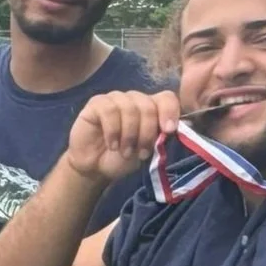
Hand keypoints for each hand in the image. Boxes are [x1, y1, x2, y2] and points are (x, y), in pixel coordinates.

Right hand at [63, 89, 182, 186]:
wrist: (94, 167)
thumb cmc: (121, 158)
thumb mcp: (146, 151)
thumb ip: (159, 137)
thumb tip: (172, 129)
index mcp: (151, 107)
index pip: (167, 98)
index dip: (170, 112)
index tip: (168, 131)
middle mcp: (134, 100)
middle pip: (148, 106)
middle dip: (147, 132)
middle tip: (142, 153)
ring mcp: (115, 99)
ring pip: (129, 108)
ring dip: (129, 135)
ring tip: (125, 152)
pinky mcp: (96, 103)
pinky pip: (109, 110)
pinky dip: (113, 131)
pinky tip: (112, 145)